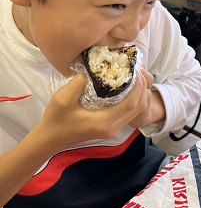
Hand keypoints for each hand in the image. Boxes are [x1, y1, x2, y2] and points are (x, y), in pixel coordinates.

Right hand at [37, 71, 151, 150]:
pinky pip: (129, 112)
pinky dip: (134, 99)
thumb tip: (94, 70)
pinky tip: (128, 85)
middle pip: (138, 107)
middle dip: (143, 87)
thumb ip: (78, 83)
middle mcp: (113, 127)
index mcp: (104, 121)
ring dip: (140, 93)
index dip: (138, 86)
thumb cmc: (56, 119)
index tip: (136, 69)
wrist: (50, 138)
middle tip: (138, 69)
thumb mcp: (62, 98)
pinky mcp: (111, 127)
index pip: (131, 103)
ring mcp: (113, 129)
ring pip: (136, 111)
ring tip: (136, 75)